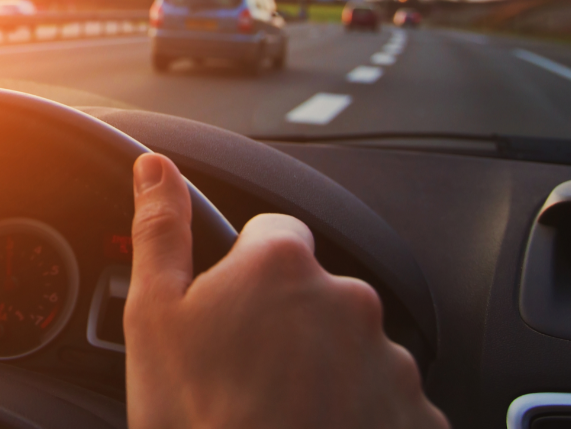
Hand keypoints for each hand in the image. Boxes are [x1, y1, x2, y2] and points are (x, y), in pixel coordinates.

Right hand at [124, 153, 447, 428]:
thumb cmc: (197, 418)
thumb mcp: (154, 317)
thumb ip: (161, 230)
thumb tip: (155, 168)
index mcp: (282, 266)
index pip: (273, 233)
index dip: (245, 269)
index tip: (230, 311)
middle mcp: (347, 300)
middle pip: (314, 291)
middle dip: (286, 321)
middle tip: (246, 372)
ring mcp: (389, 361)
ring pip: (350, 346)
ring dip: (324, 368)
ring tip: (280, 411)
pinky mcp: (416, 416)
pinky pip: (385, 398)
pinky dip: (358, 412)